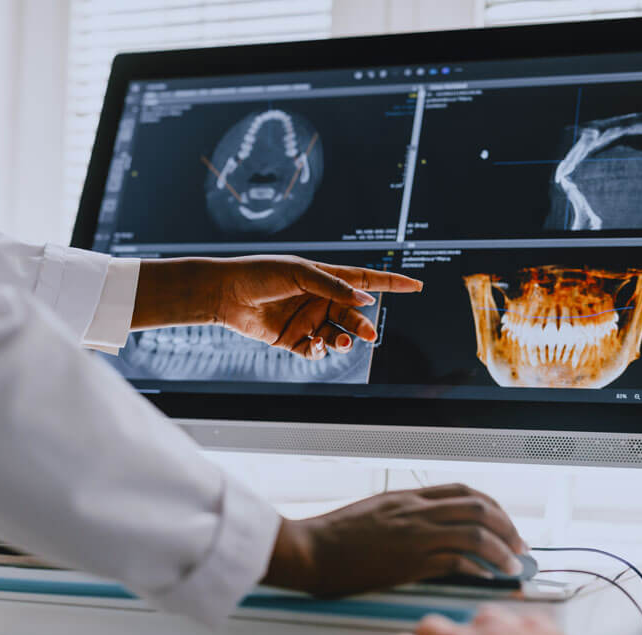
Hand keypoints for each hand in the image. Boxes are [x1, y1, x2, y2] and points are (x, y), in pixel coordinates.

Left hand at [131, 256, 421, 358]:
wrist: (225, 293)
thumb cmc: (260, 274)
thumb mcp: (299, 274)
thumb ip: (333, 287)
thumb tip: (365, 300)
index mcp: (326, 280)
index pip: (366, 281)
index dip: (391, 284)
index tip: (416, 286)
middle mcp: (320, 301)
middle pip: (354, 316)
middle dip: (364, 326)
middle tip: (369, 335)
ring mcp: (308, 321)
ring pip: (338, 336)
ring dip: (344, 341)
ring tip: (341, 342)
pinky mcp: (292, 341)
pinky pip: (314, 351)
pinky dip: (318, 352)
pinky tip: (313, 348)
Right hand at [262, 483, 527, 596]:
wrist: (310, 549)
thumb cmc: (335, 534)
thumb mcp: (375, 511)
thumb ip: (404, 513)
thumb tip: (432, 526)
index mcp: (408, 496)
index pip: (462, 491)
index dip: (491, 506)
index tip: (504, 522)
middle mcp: (416, 510)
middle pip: (478, 507)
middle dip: (507, 526)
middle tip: (519, 545)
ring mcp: (414, 535)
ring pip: (475, 533)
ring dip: (502, 550)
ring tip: (513, 564)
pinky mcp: (409, 562)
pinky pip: (456, 562)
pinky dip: (478, 569)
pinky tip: (487, 577)